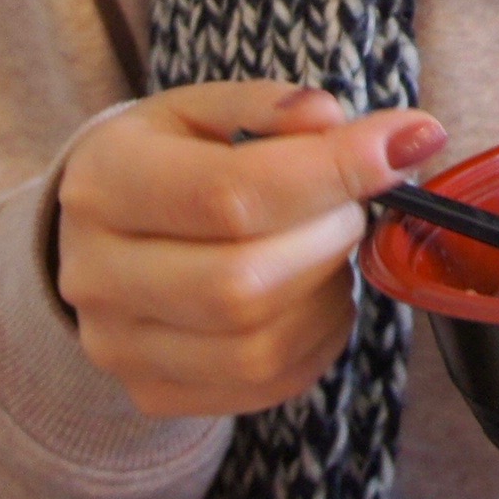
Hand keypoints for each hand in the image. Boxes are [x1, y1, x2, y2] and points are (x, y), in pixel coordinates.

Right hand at [55, 80, 446, 419]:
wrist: (100, 234)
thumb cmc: (167, 160)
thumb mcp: (203, 108)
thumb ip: (272, 106)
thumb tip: (337, 121)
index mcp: (106, 181)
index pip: (228, 194)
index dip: (330, 173)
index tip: (402, 144)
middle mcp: (97, 274)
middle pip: (242, 283)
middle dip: (328, 239)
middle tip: (348, 203)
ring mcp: (120, 345)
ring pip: (258, 346)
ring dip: (326, 292)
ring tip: (325, 244)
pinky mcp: (153, 392)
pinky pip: (265, 385)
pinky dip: (317, 339)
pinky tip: (313, 293)